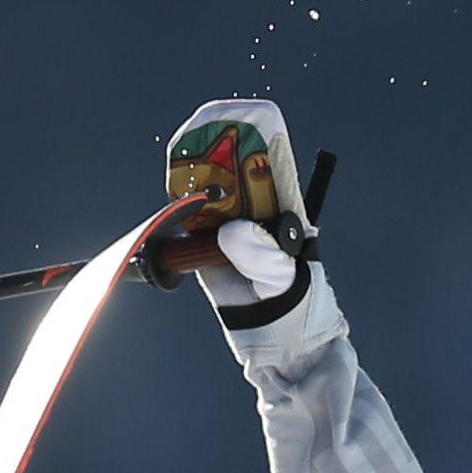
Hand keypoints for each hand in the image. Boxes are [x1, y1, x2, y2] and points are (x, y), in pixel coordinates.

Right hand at [162, 99, 314, 312]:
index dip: (249, 131)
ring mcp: (232, 232)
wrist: (283, 352)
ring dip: (192, 176)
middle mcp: (257, 214)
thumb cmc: (299, 312)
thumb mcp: (286, 280)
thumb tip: (231, 230)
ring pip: (207, 192)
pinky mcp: (208, 254)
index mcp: (285, 209)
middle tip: (195, 139)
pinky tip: (172, 197)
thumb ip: (262, 255)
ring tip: (180, 161)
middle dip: (212, 147)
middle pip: (232, 168)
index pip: (269, 156)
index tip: (230, 119)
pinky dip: (178, 211)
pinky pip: (189, 225)